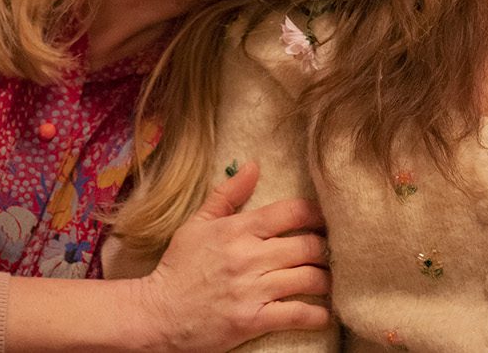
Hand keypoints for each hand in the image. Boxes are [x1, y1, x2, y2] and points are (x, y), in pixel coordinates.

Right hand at [136, 161, 330, 351]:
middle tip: (330, 252)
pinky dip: (318, 314)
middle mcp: (249, 256)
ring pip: (310, 279)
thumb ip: (227, 194)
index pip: (292, 212)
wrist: (158, 313)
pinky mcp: (254, 320)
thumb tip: (253, 166)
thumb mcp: (197, 224)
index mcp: (238, 229)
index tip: (324, 220)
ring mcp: (253, 289)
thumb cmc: (178, 267)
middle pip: (309, 246)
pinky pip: (299, 315)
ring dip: (326, 279)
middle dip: (325, 249)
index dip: (316, 214)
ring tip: (327, 279)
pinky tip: (323, 312)